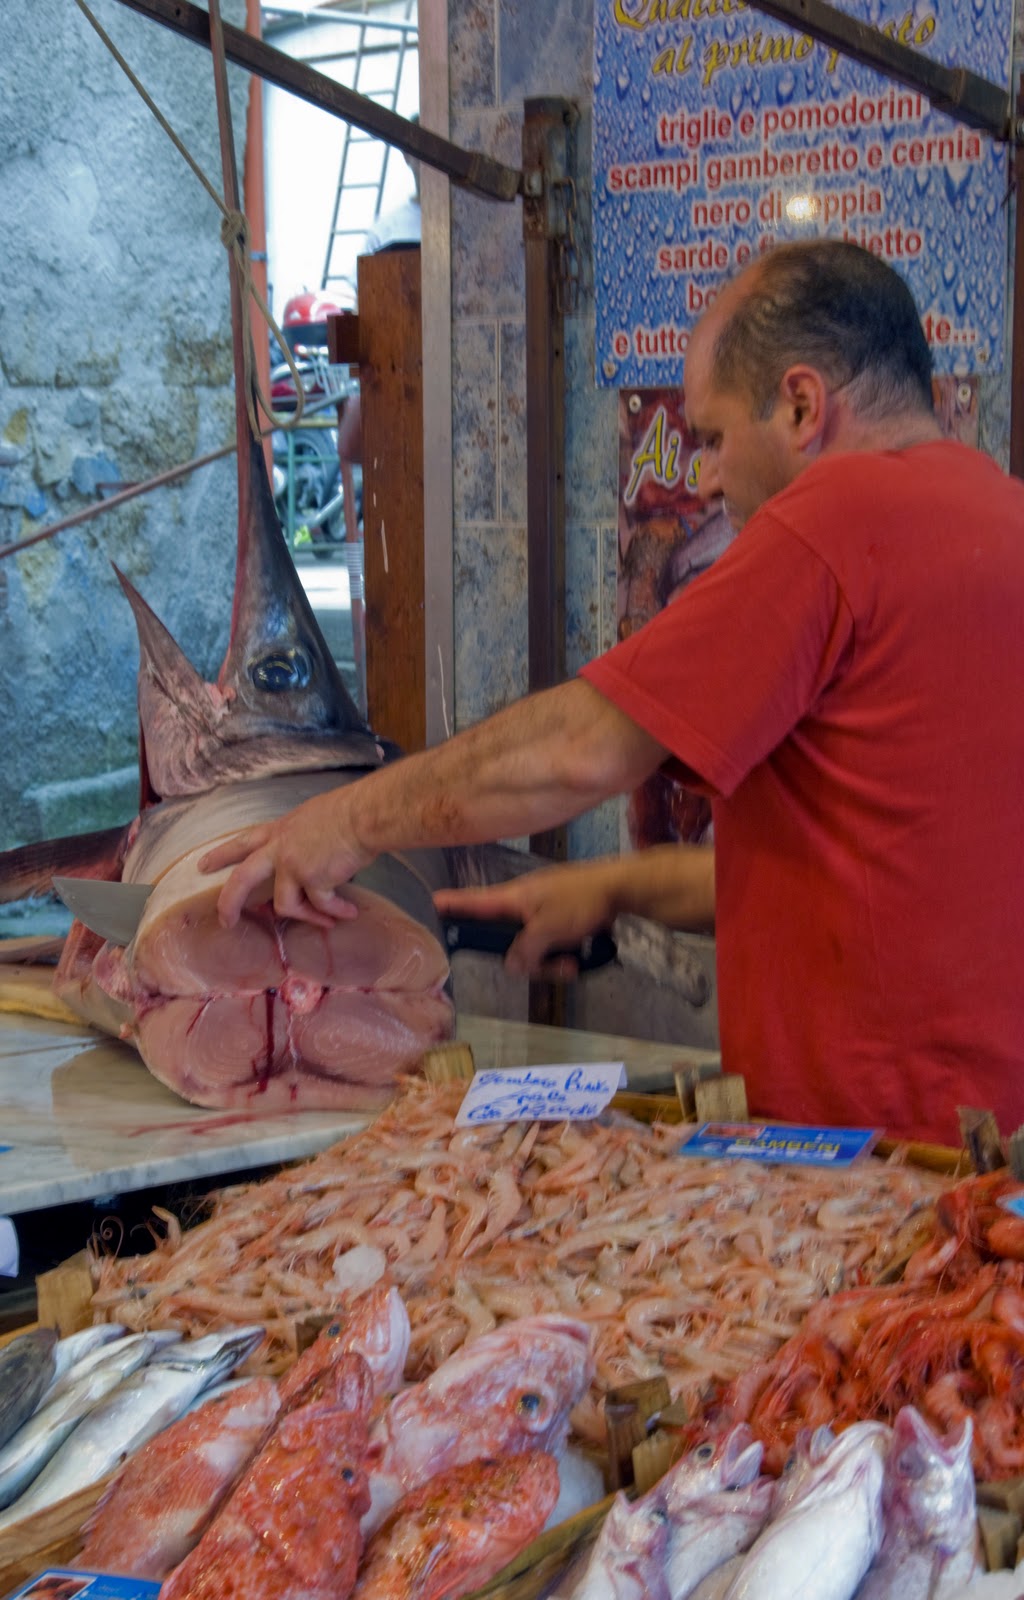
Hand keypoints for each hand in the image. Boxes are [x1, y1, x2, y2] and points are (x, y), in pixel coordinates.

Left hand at [198, 790, 371, 928]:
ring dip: (308, 916)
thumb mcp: (311, 817)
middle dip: (230, 902)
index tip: (203, 866)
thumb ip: (300, 837)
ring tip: (327, 920)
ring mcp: (293, 866)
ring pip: (285, 905)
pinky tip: (349, 913)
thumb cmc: (348, 811)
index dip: (222, 855)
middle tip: (225, 921)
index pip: (243, 843)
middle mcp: (280, 849)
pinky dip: (335, 913)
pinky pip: (321, 906)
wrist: (364, 816)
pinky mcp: (313, 881)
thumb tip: (309, 856)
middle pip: (243, 878)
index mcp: (279, 831)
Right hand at [433, 859, 620, 980]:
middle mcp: (524, 904)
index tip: (432, 904)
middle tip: (551, 967)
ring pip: (533, 949)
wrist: (622, 889)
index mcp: (513, 897)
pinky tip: (581, 959)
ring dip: (552, 963)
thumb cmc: (580, 900)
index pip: (473, 901)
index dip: (452, 905)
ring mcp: (544, 912)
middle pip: (508, 941)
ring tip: (573, 965)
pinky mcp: (562, 920)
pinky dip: (564, 955)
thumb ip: (525, 950)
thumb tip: (511, 965)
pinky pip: (552, 946)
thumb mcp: (548, 928)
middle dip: (529, 961)